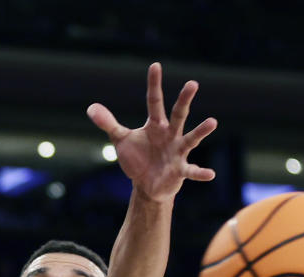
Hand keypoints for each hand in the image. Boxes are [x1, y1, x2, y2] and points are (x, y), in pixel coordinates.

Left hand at [87, 62, 217, 202]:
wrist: (147, 184)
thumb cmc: (137, 158)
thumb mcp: (120, 140)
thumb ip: (108, 124)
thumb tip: (91, 107)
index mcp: (155, 125)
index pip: (154, 101)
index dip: (154, 84)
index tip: (155, 65)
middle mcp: (170, 134)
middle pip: (178, 114)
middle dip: (184, 100)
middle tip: (192, 83)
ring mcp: (177, 151)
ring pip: (191, 138)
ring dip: (201, 131)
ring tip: (212, 122)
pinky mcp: (180, 170)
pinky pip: (192, 171)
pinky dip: (200, 173)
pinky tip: (210, 174)